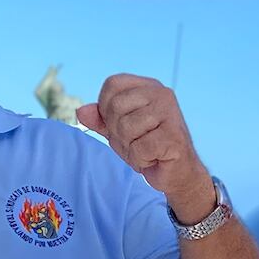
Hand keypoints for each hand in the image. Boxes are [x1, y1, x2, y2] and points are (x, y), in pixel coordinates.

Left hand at [79, 74, 211, 219]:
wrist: (177, 173)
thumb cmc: (148, 148)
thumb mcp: (119, 131)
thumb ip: (100, 120)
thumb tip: (81, 111)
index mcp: (149, 86)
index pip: (112, 84)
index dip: (106, 108)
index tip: (121, 124)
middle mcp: (162, 94)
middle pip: (115, 107)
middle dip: (118, 132)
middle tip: (136, 142)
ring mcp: (170, 114)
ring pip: (126, 128)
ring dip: (130, 148)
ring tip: (146, 151)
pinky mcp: (174, 136)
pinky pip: (140, 148)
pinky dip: (141, 160)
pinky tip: (154, 158)